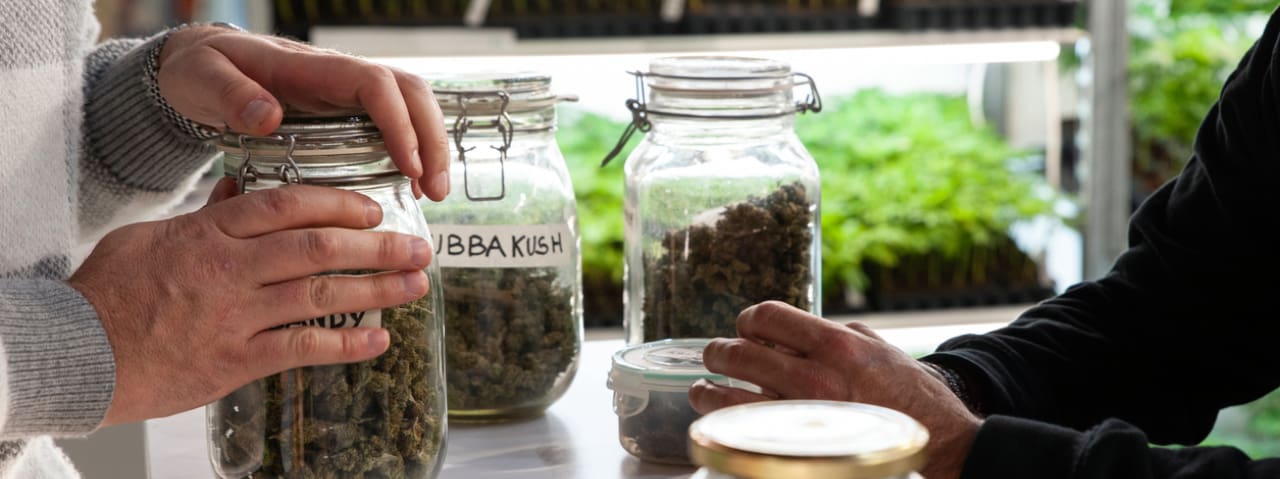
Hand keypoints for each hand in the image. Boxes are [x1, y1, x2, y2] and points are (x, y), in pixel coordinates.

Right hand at [69, 179, 433, 425]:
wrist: (75, 354)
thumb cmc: (110, 294)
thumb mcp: (152, 237)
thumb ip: (207, 216)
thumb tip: (242, 192)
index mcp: (210, 233)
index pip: (287, 206)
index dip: (338, 204)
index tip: (373, 208)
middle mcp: (228, 270)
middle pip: (317, 248)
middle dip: (376, 246)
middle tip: (417, 246)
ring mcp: (234, 316)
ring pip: (319, 295)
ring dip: (375, 290)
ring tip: (414, 286)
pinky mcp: (235, 361)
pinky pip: (302, 349)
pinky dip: (345, 345)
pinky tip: (379, 340)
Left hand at [155, 25, 449, 200]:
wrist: (198, 67)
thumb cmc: (201, 70)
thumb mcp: (201, 78)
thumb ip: (230, 95)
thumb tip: (269, 116)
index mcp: (314, 68)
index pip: (377, 86)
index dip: (400, 124)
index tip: (409, 166)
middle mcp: (342, 77)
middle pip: (412, 94)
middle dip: (433, 140)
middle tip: (434, 191)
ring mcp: (348, 95)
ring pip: (412, 108)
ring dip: (431, 148)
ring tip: (432, 195)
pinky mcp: (347, 113)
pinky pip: (396, 125)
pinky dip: (413, 153)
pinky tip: (411, 188)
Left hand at [689, 301, 981, 478]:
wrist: (937, 442)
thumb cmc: (909, 394)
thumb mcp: (877, 348)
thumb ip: (835, 332)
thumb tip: (795, 328)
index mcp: (835, 344)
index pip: (765, 317)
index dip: (747, 320)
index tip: (745, 328)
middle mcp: (814, 377)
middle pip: (738, 353)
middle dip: (719, 352)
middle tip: (716, 355)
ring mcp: (801, 417)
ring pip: (728, 396)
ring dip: (707, 389)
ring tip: (703, 388)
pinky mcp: (796, 447)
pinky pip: (742, 432)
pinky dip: (723, 424)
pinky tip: (719, 419)